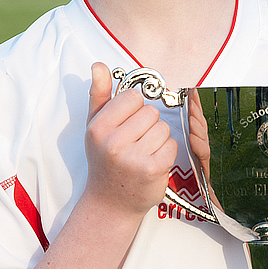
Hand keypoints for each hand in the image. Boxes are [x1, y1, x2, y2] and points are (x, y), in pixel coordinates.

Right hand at [83, 63, 177, 217]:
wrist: (110, 203)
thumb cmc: (104, 160)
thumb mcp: (95, 127)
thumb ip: (99, 95)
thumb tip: (99, 65)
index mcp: (98, 128)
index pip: (133, 97)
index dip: (134, 110)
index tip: (126, 125)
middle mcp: (114, 142)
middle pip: (151, 112)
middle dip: (147, 126)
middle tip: (134, 143)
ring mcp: (134, 157)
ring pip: (164, 128)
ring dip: (158, 140)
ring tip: (142, 153)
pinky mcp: (153, 169)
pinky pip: (172, 145)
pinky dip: (166, 154)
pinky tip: (152, 164)